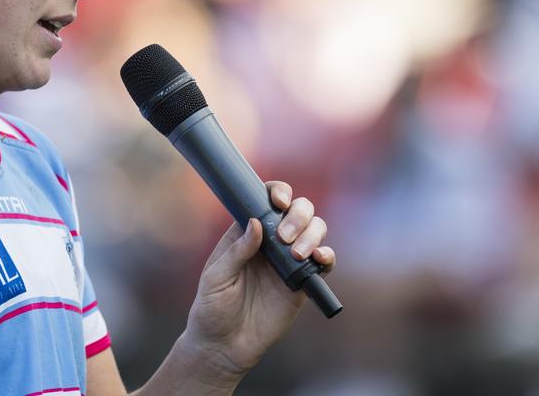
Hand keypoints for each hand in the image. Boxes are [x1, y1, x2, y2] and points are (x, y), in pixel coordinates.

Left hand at [180, 181, 334, 380]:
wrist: (224, 346)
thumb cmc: (212, 308)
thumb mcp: (216, 277)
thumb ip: (237, 251)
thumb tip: (257, 223)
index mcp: (246, 233)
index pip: (266, 200)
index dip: (278, 192)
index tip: (279, 201)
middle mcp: (271, 241)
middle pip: (298, 210)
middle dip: (298, 215)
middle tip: (285, 237)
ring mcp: (289, 260)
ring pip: (314, 230)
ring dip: (312, 234)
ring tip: (297, 254)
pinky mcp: (302, 283)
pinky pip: (323, 263)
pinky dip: (326, 256)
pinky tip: (319, 260)